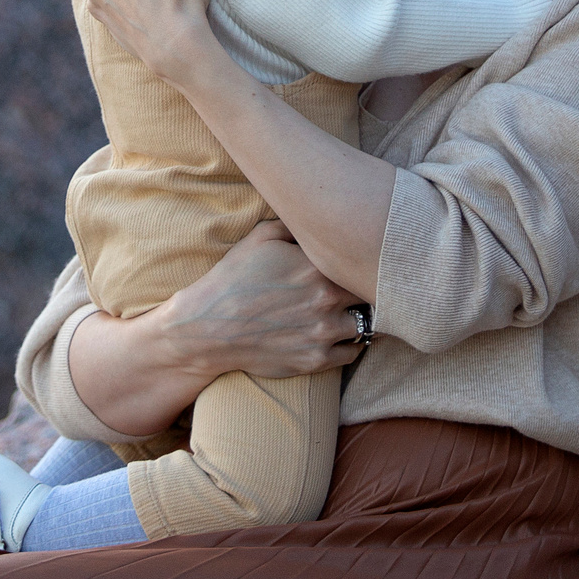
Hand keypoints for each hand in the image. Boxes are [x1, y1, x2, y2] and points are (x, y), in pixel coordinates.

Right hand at [157, 220, 369, 379]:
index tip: (363, 257)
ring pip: (367, 324)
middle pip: (371, 294)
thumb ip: (297, 224)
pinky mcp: (315, 360)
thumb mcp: (260, 237)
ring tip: (354, 309)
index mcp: (318, 266)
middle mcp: (327, 300)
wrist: (207, 327)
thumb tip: (323, 218)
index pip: (363, 262)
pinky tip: (342, 333)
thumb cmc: (233, 278)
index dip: (364, 259)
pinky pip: (353, 353)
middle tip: (363, 284)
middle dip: (366, 288)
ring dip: (361, 316)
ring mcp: (323, 333)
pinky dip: (352, 343)